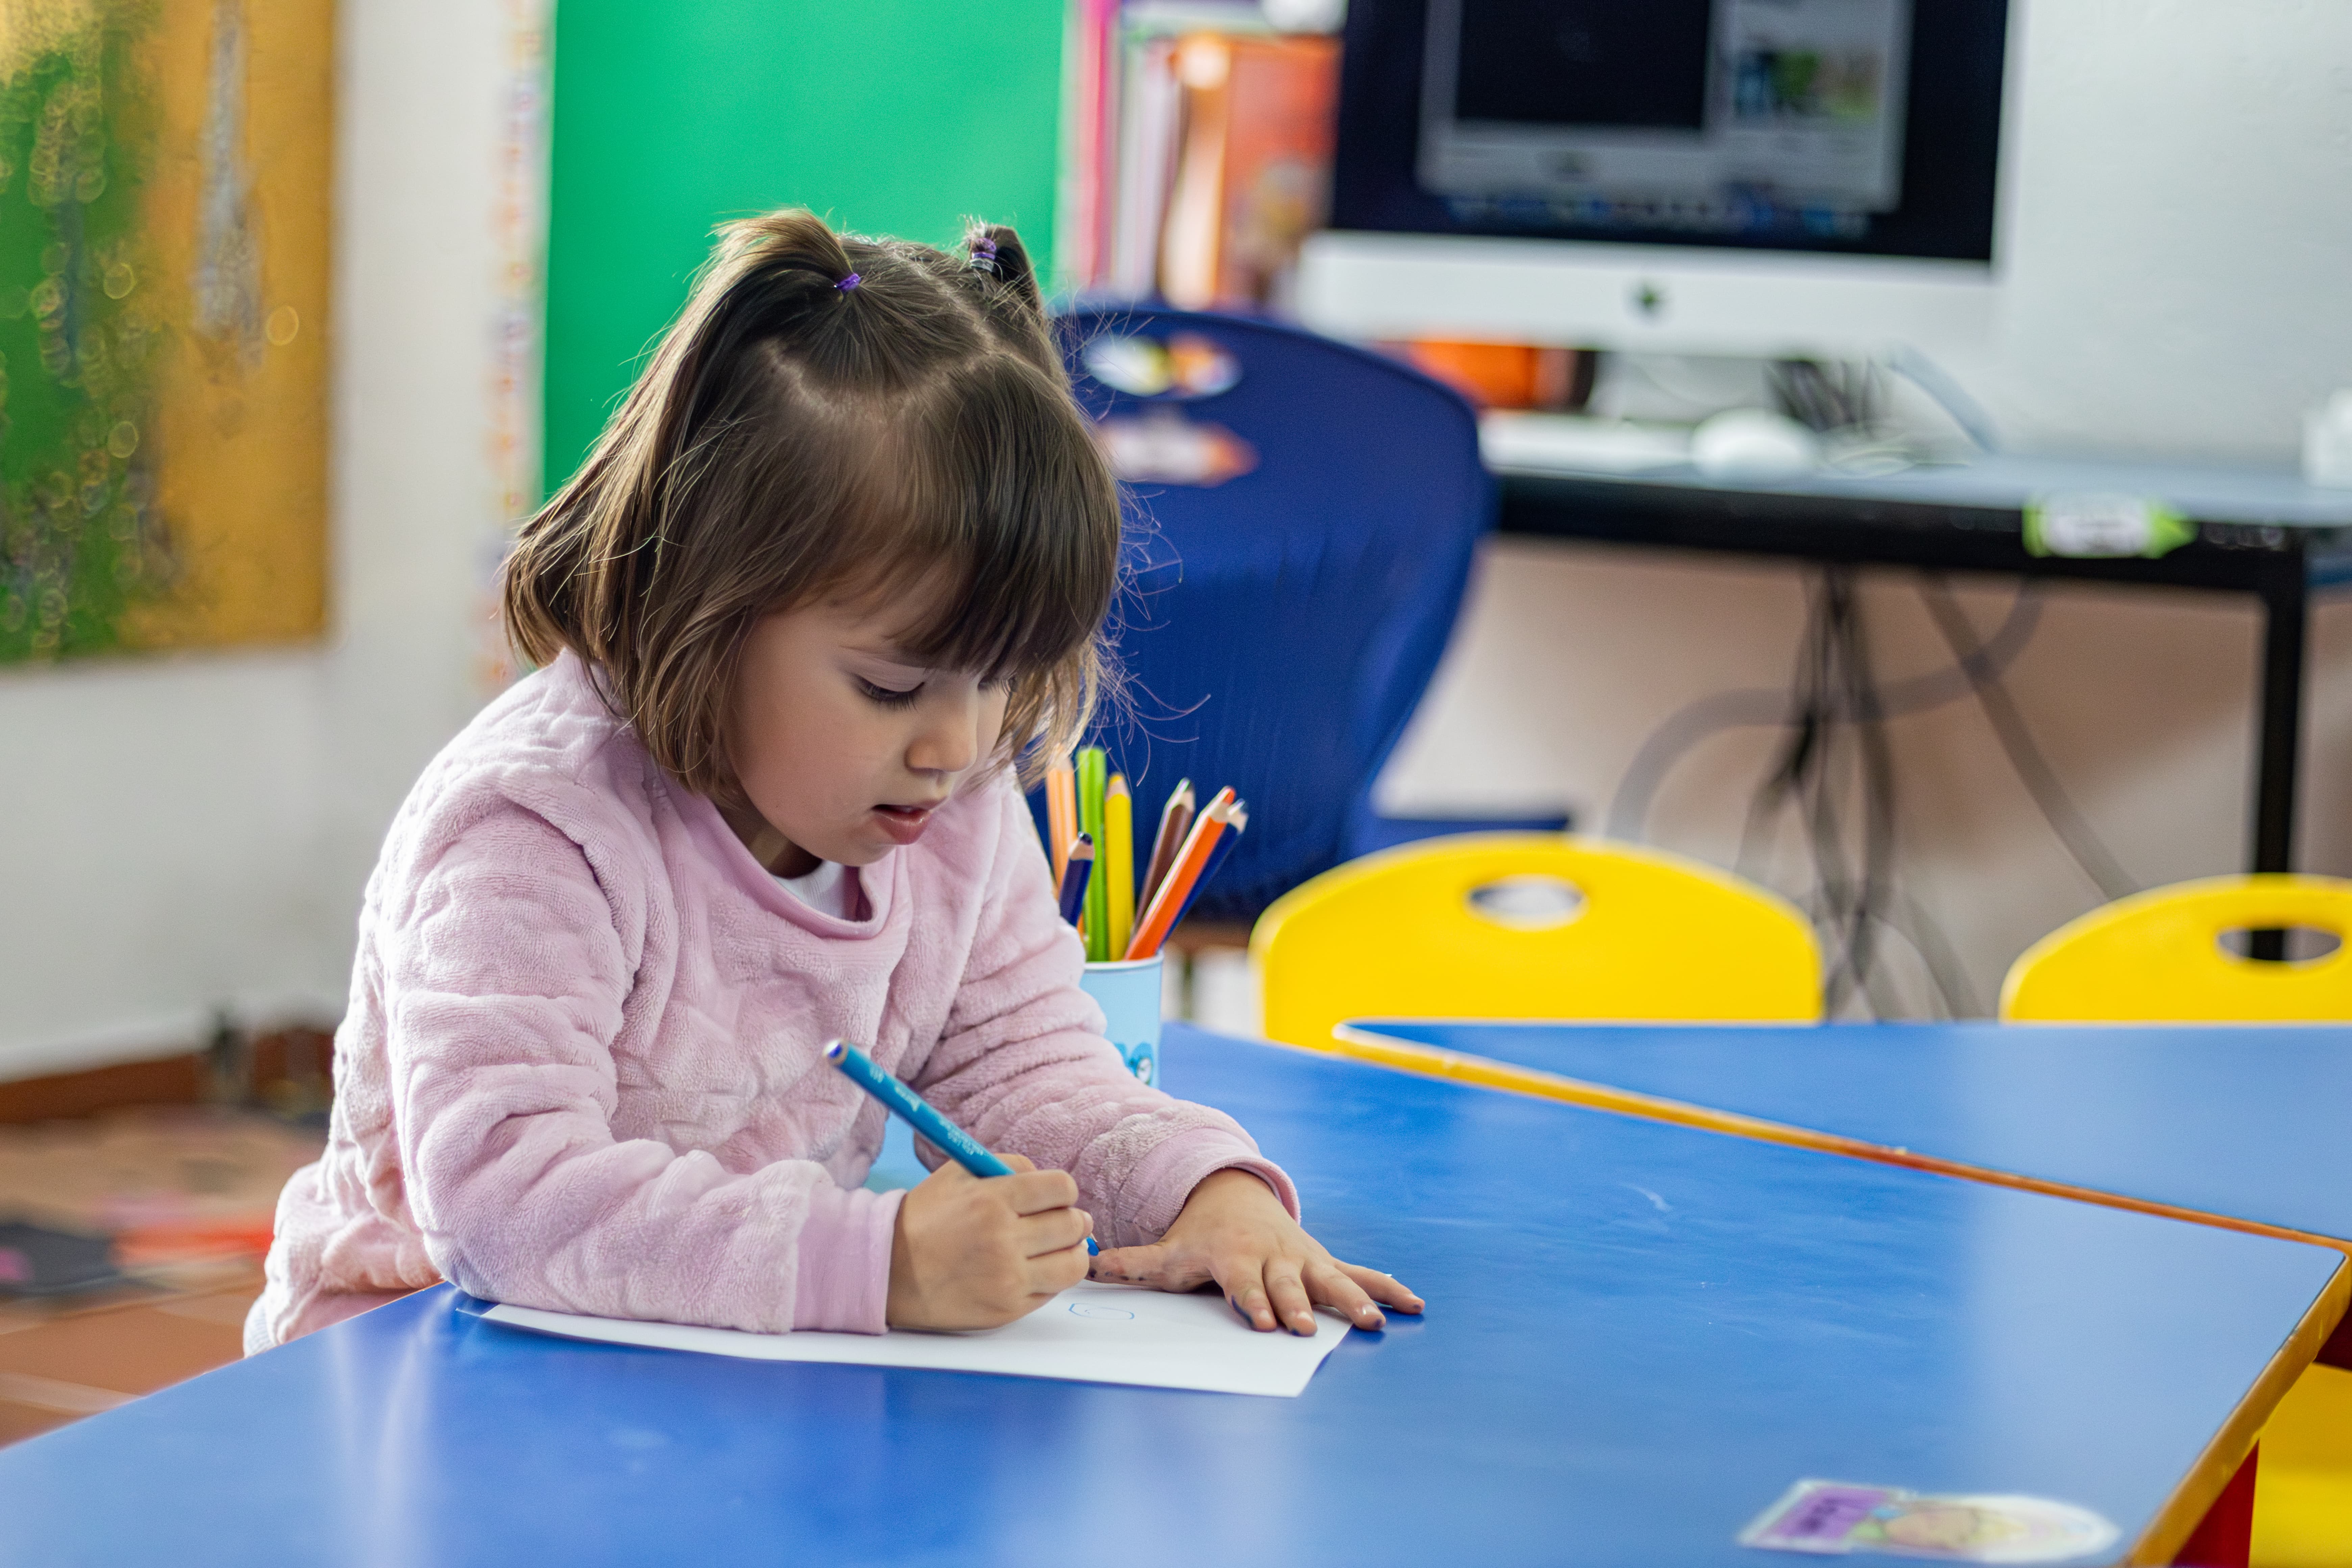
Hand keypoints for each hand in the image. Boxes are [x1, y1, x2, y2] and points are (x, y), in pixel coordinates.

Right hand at [886, 1154, 1093, 1330]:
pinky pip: (1053, 1292)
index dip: (1063, 1192)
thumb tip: (1053, 1184)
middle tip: (1061, 1222)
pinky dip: (1050, 1279)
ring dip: (1072, 1252)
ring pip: (1074, 1264)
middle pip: (1073, 1225)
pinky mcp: (1008, 1309)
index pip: (1062, 1188)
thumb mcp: (960, 1173)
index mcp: (993, 1199)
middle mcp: (1003, 1239)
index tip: (1055, 1198)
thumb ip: (1010, 1167)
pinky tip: (1032, 1270)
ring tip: (1058, 1249)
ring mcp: (1008, 1278)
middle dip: (1073, 1220)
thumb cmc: (927, 1218)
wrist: (889, 1271)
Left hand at [1088, 1168, 1424, 1334]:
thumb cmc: (1200, 1234)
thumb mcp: (1169, 1249)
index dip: (1254, 1301)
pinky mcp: (1324, 1261)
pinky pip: (1359, 1273)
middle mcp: (1273, 1257)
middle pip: (1288, 1284)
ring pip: (1331, 1279)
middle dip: (1298, 1305)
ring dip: (1354, 1299)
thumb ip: (1134, 1263)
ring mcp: (1303, 1258)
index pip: (1245, 1284)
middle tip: (1307, 1327)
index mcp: (1236, 1257)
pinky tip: (1413, 1304)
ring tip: (1375, 1321)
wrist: (1237, 1196)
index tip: (1263, 1321)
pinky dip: (1386, 1287)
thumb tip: (1086, 1268)